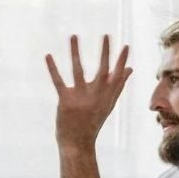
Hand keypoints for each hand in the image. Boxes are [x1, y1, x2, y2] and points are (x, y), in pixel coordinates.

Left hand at [46, 34, 132, 152]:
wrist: (78, 143)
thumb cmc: (93, 122)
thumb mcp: (108, 104)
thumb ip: (118, 86)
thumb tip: (130, 69)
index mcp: (107, 95)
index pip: (117, 75)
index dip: (121, 60)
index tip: (125, 45)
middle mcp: (96, 95)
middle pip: (102, 69)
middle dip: (105, 51)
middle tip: (106, 35)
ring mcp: (80, 97)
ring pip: (78, 69)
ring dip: (75, 51)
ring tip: (74, 36)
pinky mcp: (65, 100)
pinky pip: (58, 80)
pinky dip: (53, 68)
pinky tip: (48, 55)